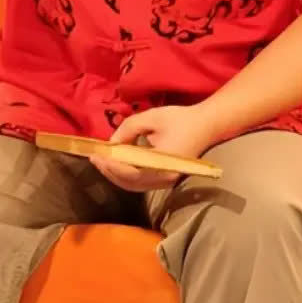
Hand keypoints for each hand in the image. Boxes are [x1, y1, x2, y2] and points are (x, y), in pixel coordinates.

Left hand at [90, 104, 218, 191]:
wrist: (207, 125)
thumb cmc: (181, 119)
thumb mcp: (152, 117)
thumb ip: (129, 128)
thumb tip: (113, 142)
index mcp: (162, 165)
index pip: (130, 173)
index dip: (110, 166)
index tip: (96, 155)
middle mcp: (164, 178)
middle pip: (130, 183)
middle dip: (109, 171)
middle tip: (94, 157)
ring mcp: (166, 181)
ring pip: (135, 185)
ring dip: (117, 174)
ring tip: (102, 160)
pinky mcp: (166, 177)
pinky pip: (141, 181)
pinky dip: (127, 174)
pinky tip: (119, 162)